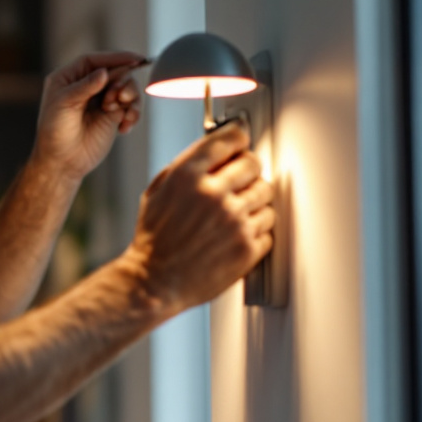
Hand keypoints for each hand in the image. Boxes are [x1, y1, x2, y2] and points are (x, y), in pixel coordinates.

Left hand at [30, 51, 147, 181]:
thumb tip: (104, 72)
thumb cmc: (55, 132)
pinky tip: (124, 127)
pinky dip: (133, 114)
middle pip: (115, 71)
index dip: (115, 57)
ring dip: (130, 97)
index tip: (135, 59)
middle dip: (122, 82)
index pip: (94, 60)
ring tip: (121, 113)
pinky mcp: (112, 116)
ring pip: (127, 87)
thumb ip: (85, 86)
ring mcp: (101, 100)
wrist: (62, 162)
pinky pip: (131, 106)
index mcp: (69, 78)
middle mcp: (86, 86)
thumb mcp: (65, 105)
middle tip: (118, 98)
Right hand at [123, 124, 275, 314]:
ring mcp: (234, 222)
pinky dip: (255, 231)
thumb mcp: (158, 191)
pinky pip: (267, 228)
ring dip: (254, 201)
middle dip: (247, 170)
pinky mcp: (246, 248)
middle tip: (239, 181)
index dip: (238, 139)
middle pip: (254, 164)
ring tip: (234, 213)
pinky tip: (235, 234)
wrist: (153, 282)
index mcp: (188, 176)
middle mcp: (214, 195)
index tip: (240, 144)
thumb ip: (187, 166)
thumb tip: (216, 150)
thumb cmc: (154, 239)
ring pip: (266, 195)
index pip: (231, 138)